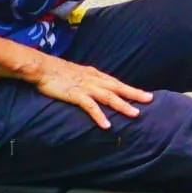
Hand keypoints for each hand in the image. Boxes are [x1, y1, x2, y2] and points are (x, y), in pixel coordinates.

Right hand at [30, 55, 149, 128]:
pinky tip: (107, 125)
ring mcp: (85, 87)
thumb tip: (95, 88)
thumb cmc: (56, 72)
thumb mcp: (76, 75)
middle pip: (118, 87)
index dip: (130, 89)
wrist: (41, 67)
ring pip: (108, 97)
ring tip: (135, 114)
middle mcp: (93, 79)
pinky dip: (99, 116)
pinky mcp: (75, 94)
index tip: (144, 94)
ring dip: (122, 105)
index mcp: (94, 74)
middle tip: (150, 99)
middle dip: (134, 94)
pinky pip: (90, 107)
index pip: (116, 82)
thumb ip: (87, 81)